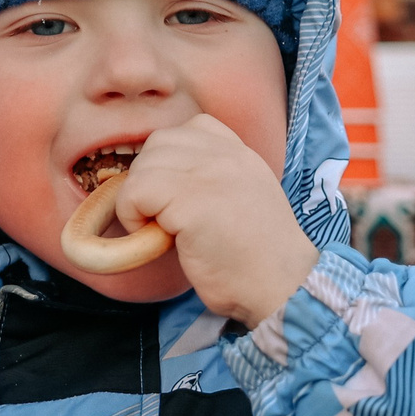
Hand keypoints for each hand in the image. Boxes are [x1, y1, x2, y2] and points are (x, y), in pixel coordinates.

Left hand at [109, 115, 318, 326]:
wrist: (282, 287)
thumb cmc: (256, 257)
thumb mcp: (242, 198)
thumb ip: (214, 177)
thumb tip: (162, 177)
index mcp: (241, 152)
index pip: (190, 128)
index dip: (171, 160)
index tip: (178, 195)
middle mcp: (226, 154)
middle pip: (159, 143)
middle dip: (149, 178)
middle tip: (163, 216)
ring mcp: (209, 174)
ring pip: (143, 167)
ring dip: (139, 200)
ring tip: (161, 230)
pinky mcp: (190, 201)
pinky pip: (135, 193)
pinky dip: (132, 216)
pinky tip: (157, 238)